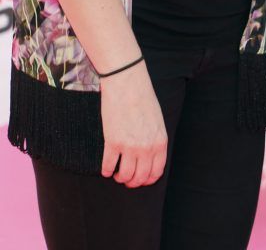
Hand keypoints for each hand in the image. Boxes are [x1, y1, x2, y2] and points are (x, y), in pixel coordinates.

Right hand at [100, 60, 167, 187]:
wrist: (127, 82)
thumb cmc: (143, 97)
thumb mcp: (157, 120)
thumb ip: (155, 139)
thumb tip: (149, 155)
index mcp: (159, 142)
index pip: (156, 172)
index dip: (147, 179)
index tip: (140, 179)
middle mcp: (146, 148)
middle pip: (140, 177)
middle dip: (132, 182)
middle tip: (126, 178)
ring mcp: (129, 146)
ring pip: (124, 176)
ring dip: (119, 177)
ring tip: (116, 173)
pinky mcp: (113, 142)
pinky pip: (108, 166)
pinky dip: (106, 170)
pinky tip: (106, 168)